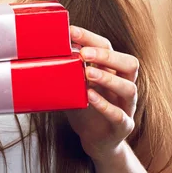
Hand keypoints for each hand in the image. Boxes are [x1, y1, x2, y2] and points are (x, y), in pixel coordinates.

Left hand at [65, 25, 138, 161]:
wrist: (97, 141)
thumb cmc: (86, 108)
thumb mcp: (75, 86)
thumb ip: (67, 71)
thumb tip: (42, 52)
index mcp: (114, 71)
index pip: (108, 47)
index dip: (91, 38)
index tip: (71, 31)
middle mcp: (125, 85)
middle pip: (129, 63)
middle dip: (106, 55)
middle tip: (84, 52)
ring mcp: (127, 106)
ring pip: (129, 88)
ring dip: (108, 78)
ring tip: (87, 73)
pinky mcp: (123, 126)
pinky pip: (119, 116)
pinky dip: (105, 106)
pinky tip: (90, 97)